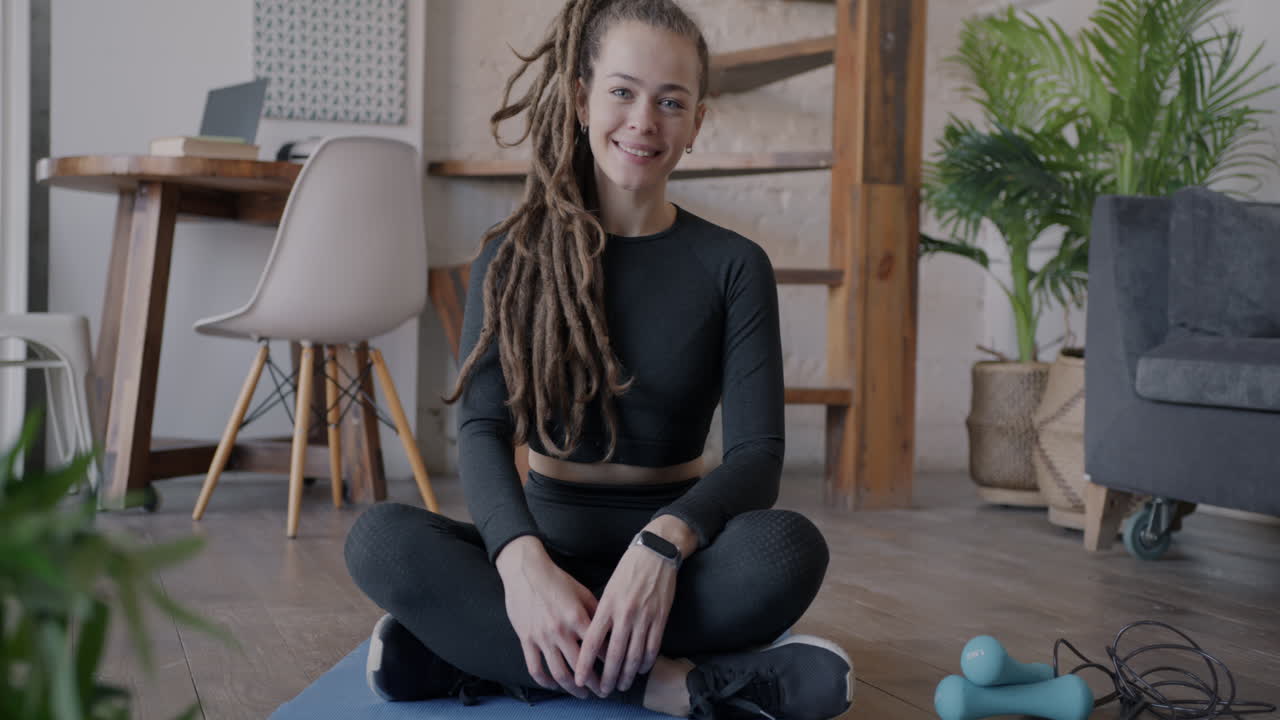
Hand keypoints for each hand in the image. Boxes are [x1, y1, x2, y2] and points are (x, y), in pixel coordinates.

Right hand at [495, 536, 599, 697]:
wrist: (526, 571)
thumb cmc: (556, 579)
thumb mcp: (582, 592)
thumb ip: (596, 612)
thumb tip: (611, 628)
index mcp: (577, 618)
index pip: (599, 649)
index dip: (611, 664)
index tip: (618, 671)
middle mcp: (560, 631)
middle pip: (581, 668)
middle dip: (595, 684)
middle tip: (603, 691)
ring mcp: (541, 638)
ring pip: (559, 673)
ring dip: (573, 689)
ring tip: (583, 694)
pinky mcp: (526, 640)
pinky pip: (535, 668)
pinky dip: (546, 682)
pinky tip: (555, 685)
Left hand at [574, 542, 677, 696]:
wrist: (655, 553)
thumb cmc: (628, 569)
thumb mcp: (609, 588)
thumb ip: (602, 612)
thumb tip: (594, 636)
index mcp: (607, 605)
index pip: (592, 641)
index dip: (585, 663)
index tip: (579, 678)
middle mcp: (624, 614)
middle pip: (613, 654)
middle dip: (607, 677)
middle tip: (602, 691)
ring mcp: (644, 617)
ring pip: (634, 655)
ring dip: (627, 674)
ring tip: (621, 685)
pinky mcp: (660, 618)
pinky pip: (652, 647)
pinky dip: (646, 661)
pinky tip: (640, 669)